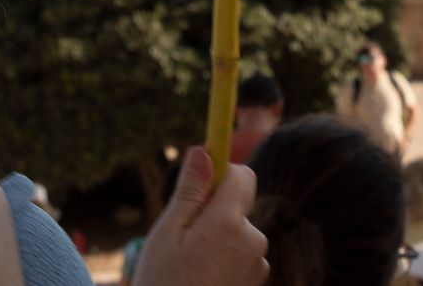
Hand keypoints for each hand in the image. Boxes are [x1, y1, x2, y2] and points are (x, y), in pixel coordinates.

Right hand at [132, 145, 268, 285]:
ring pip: (240, 234)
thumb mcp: (168, 233)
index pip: (243, 175)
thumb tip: (203, 150)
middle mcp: (252, 241)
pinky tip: (204, 279)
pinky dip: (226, 262)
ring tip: (190, 266)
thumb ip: (190, 191)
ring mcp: (258, 266)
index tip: (202, 179)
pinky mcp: (256, 283)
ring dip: (220, 240)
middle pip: (239, 206)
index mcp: (228, 223)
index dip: (222, 173)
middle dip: (215, 211)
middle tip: (182, 237)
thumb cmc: (163, 282)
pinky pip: (243, 258)